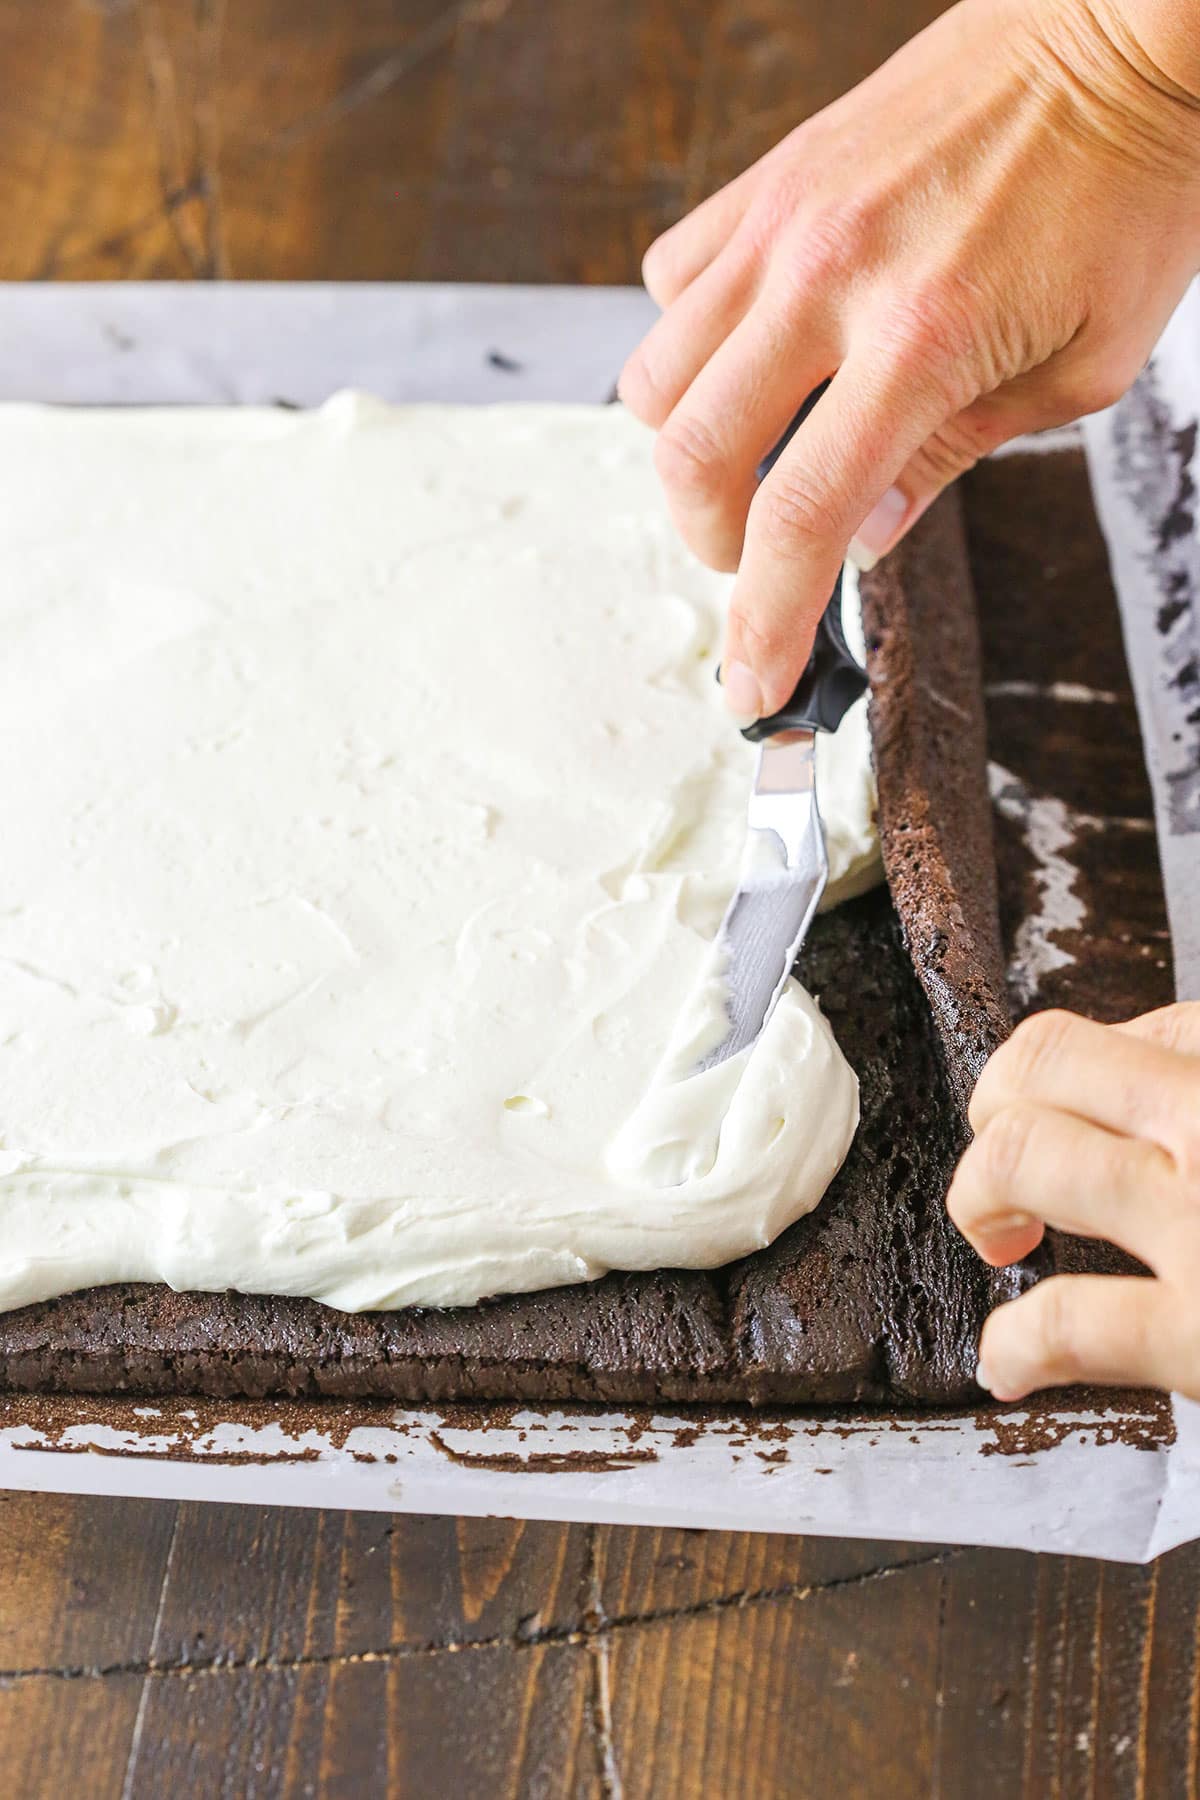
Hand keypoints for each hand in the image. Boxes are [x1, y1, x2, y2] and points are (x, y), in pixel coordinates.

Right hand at [619, 0, 1199, 721]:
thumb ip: (956, 457)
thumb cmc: (1130, 187)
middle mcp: (828, 276)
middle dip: (715, 544)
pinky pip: (671, 281)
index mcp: (922, 338)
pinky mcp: (771, 176)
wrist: (1122, 26)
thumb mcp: (1080, 366)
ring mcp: (784, 218)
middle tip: (761, 560)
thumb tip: (862, 533)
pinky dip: (689, 344)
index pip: (802, 518)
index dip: (766, 624)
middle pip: (692, 457)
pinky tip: (754, 355)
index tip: (754, 687)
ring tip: (754, 458)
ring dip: (688, 449)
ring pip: (654, 376)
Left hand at [946, 1004, 1199, 1400]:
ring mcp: (1199, 1218)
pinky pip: (1065, 1320)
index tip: (1088, 1111)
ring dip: (980, 1197)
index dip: (1095, 1077)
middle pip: (1045, 1059)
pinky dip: (1015, 1345)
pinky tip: (1008, 1362)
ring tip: (995, 1239)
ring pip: (1018, 1154)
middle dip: (1001, 1105)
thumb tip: (1170, 1114)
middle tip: (1010, 1163)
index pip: (1143, 1030)